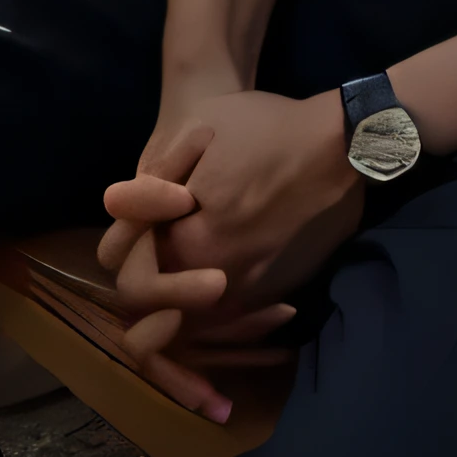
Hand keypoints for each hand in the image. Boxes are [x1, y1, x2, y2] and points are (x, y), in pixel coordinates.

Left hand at [93, 92, 362, 416]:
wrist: (343, 147)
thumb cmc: (267, 131)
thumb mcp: (202, 134)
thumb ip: (154, 179)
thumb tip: (113, 204)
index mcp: (191, 245)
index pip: (134, 281)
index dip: (130, 254)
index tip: (142, 232)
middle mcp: (220, 284)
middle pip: (162, 314)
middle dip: (154, 289)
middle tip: (161, 253)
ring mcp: (253, 295)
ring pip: (198, 325)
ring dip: (184, 307)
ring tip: (189, 270)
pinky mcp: (279, 294)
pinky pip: (235, 320)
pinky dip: (220, 308)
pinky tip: (224, 274)